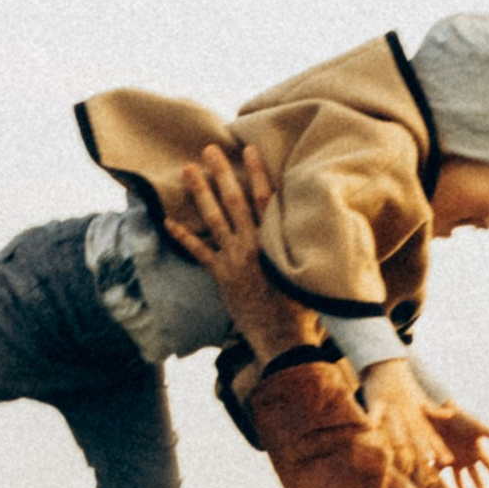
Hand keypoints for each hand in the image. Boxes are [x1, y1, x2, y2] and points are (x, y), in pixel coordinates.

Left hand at [163, 140, 314, 362]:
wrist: (283, 338)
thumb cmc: (303, 307)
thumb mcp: (309, 269)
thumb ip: (306, 244)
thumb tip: (320, 222)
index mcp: (276, 239)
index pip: (265, 197)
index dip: (256, 172)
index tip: (248, 149)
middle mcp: (253, 244)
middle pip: (234, 200)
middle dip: (221, 173)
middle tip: (209, 149)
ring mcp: (234, 260)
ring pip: (213, 219)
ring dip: (200, 193)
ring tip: (187, 170)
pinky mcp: (222, 277)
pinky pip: (199, 252)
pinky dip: (184, 237)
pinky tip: (168, 221)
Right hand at [355, 357, 453, 486]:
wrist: (388, 363)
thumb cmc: (404, 385)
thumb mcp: (421, 397)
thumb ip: (434, 409)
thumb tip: (451, 412)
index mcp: (417, 414)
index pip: (429, 433)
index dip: (438, 447)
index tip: (448, 460)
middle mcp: (407, 412)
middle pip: (415, 433)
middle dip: (422, 448)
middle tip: (429, 462)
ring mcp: (392, 406)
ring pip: (396, 425)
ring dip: (399, 437)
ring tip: (401, 449)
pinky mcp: (377, 401)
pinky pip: (374, 412)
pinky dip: (372, 419)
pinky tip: (371, 427)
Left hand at [429, 400, 488, 487]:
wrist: (443, 409)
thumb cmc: (461, 417)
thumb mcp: (477, 426)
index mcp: (478, 451)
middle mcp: (468, 456)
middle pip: (477, 477)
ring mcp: (455, 457)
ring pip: (460, 477)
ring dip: (462, 487)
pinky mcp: (442, 455)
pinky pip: (441, 470)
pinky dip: (440, 475)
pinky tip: (438, 485)